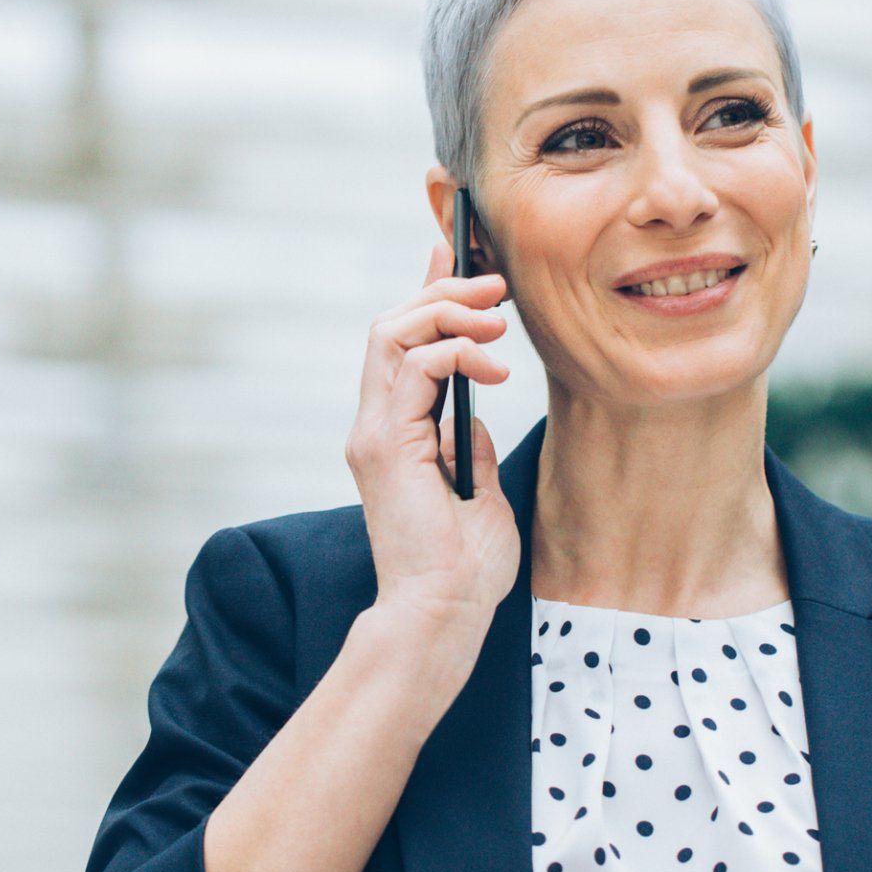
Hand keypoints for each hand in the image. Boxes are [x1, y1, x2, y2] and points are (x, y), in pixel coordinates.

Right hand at [344, 239, 520, 689]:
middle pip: (392, 325)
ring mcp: (375, 433)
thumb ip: (466, 447)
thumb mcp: (478, 490)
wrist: (443, 613)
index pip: (403, 344)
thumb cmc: (464, 568)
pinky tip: (492, 368)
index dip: (428, 293)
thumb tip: (472, 413)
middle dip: (443, 290)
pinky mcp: (385, 444)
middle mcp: (375, 426)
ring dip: (446, 312)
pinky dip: (453, 351)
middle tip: (496, 286)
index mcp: (395, 434)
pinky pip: (412, 366)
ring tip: (496, 318)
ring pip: (392, 333)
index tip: (460, 257)